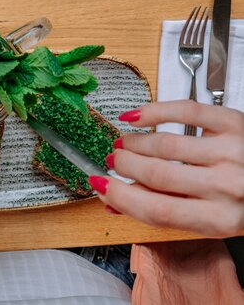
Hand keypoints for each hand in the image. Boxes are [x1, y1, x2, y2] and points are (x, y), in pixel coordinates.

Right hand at [90, 101, 243, 237]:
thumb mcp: (217, 217)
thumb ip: (169, 210)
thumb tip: (116, 204)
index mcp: (223, 220)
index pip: (158, 212)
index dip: (121, 199)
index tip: (100, 187)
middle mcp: (227, 187)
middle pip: (157, 176)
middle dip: (124, 167)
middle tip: (112, 161)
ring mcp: (230, 152)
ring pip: (165, 145)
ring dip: (134, 143)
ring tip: (123, 143)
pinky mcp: (232, 122)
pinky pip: (183, 110)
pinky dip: (152, 111)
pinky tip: (135, 116)